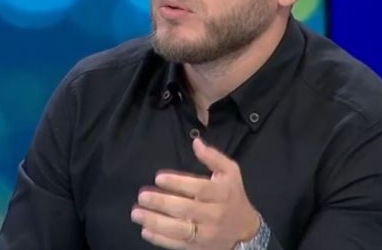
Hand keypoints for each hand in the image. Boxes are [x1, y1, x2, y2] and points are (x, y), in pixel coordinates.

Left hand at [130, 138, 259, 249]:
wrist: (245, 230)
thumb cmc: (232, 195)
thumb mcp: (230, 172)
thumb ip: (213, 157)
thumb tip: (196, 142)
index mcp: (221, 193)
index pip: (198, 188)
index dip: (178, 182)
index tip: (158, 177)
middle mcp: (214, 214)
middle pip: (185, 209)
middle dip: (161, 202)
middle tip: (142, 196)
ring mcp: (206, 234)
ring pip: (179, 229)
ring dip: (155, 221)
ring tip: (137, 213)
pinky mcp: (199, 247)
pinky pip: (178, 245)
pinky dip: (160, 239)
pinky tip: (145, 230)